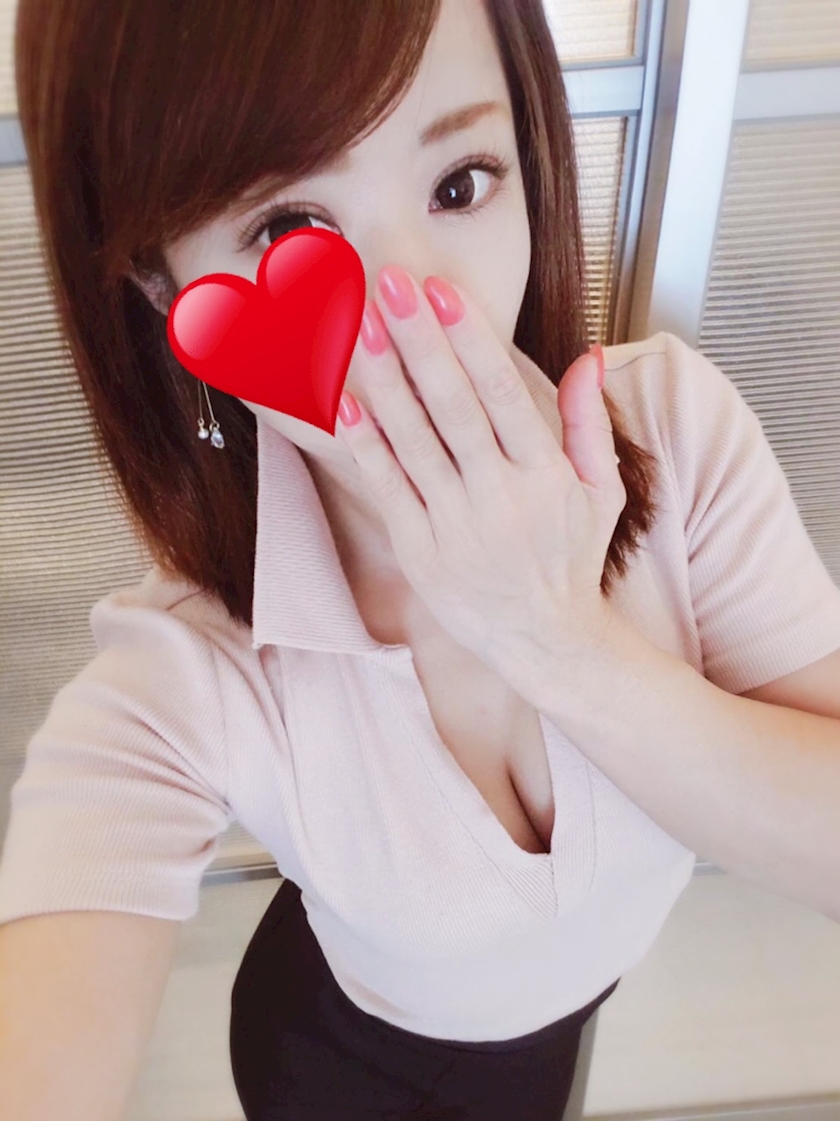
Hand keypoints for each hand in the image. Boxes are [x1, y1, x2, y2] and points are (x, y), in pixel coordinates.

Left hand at [335, 264, 625, 674]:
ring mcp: (455, 525)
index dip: (470, 340)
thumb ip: (591, 423)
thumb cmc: (571, 560)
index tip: (442, 292)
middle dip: (419, 341)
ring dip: (384, 379)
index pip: (503, 394)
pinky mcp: (420, 550)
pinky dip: (365, 444)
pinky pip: (388, 487)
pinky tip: (344, 400)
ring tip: (360, 326)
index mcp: (546, 476)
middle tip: (389, 284)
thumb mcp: (603, 491)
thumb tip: (588, 357)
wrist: (545, 640)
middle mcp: (499, 497)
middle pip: (452, 407)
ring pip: (412, 440)